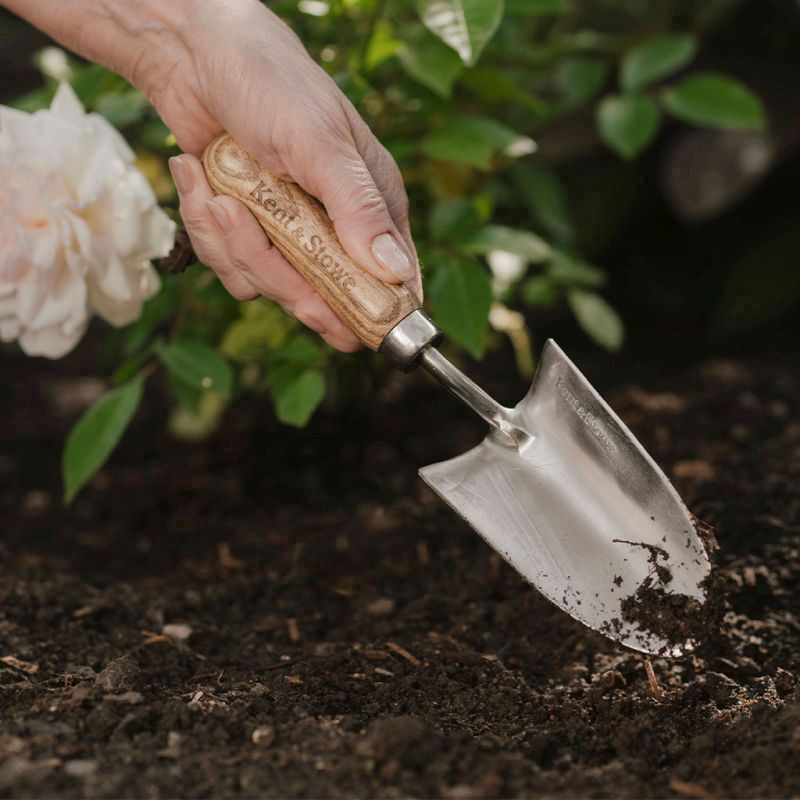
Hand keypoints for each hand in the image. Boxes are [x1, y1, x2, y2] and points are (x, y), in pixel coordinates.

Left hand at [142, 0, 420, 351]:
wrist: (193, 56)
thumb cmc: (272, 84)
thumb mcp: (320, 144)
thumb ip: (358, 209)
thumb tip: (396, 274)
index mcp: (371, 208)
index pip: (389, 283)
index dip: (369, 313)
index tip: (341, 326)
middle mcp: (334, 229)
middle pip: (324, 300)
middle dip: (282, 279)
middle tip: (253, 234)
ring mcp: (288, 236)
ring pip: (269, 287)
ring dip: (232, 246)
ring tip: (218, 191)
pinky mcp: (247, 233)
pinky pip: (230, 267)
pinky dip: (206, 232)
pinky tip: (200, 184)